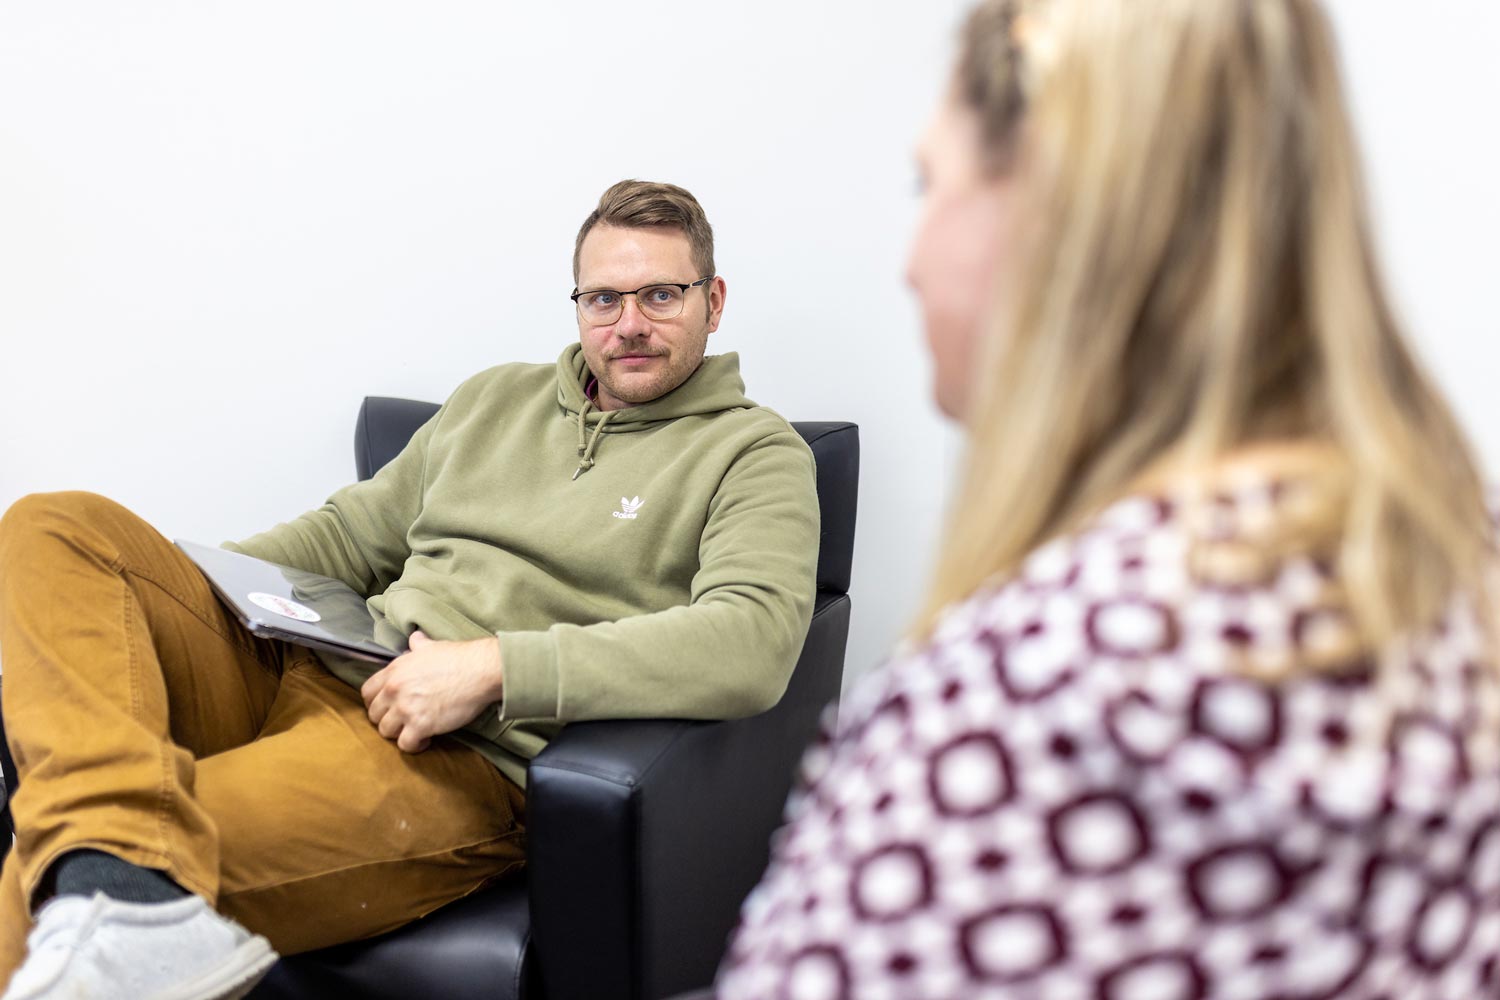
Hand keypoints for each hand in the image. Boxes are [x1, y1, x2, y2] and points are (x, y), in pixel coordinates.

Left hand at [361, 630, 504, 752]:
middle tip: (404, 721)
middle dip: (387, 719)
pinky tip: (427, 739)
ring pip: (386, 731)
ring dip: (400, 733)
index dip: (376, 702)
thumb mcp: (432, 647)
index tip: (388, 707)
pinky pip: (405, 744)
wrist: (480, 670)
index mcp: (394, 671)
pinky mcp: (420, 725)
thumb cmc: (459, 658)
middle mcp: (394, 690)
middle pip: (374, 715)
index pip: (367, 692)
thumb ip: (418, 646)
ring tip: (416, 730)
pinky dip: (415, 745)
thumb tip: (415, 638)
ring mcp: (406, 708)